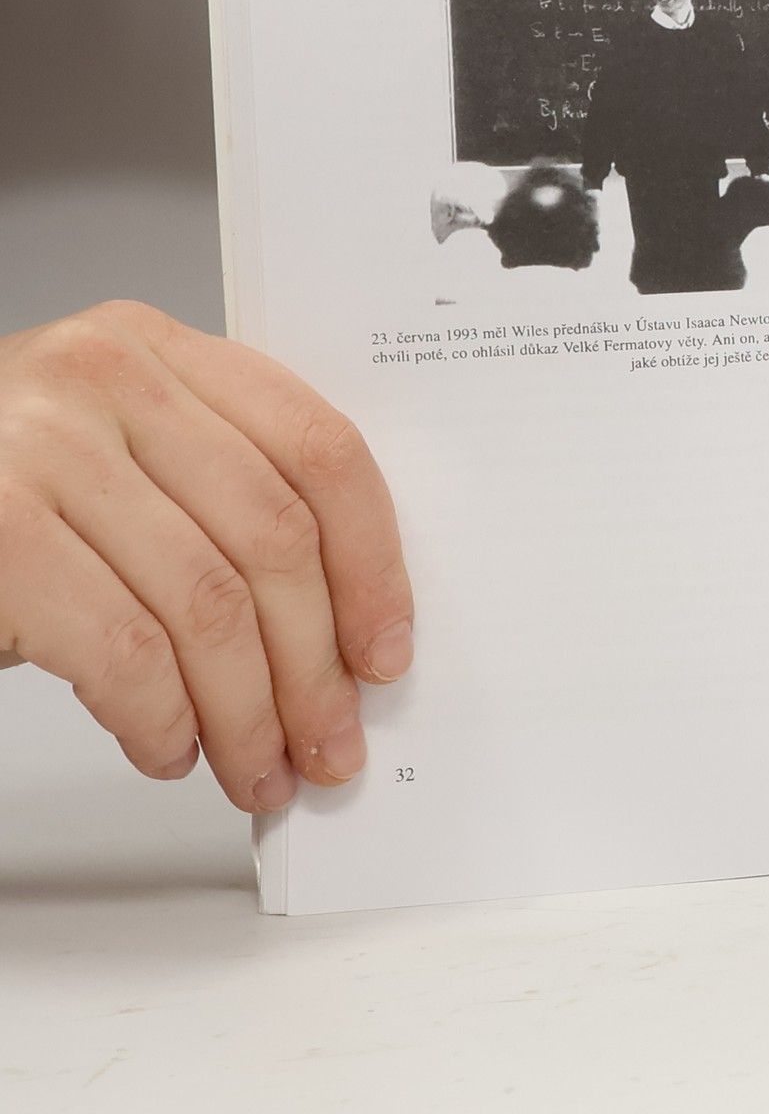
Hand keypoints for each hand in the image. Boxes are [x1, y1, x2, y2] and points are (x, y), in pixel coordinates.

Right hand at [0, 302, 411, 810]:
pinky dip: (161, 719)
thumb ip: (221, 497)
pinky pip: (125, 651)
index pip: (317, 446)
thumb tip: (342, 633)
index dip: (372, 562)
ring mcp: (41, 449)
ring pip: (208, 605)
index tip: (386, 650)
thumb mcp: (118, 457)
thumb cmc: (5, 496)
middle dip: (315, 664)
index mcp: (159, 345)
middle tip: (330, 742)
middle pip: (273, 536)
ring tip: (257, 768)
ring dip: (247, 713)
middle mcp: (103, 376)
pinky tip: (169, 749)